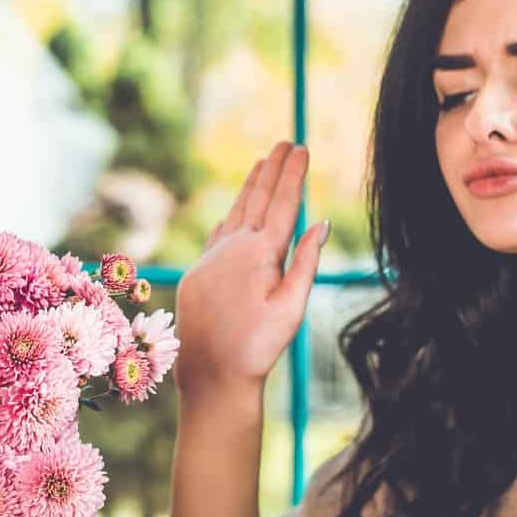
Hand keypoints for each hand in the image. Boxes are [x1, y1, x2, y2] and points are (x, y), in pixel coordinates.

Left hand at [175, 142, 328, 393]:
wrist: (211, 374)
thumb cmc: (258, 345)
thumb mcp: (292, 306)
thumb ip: (306, 261)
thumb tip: (320, 222)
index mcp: (259, 252)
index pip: (282, 203)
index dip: (293, 174)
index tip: (302, 147)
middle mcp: (231, 247)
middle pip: (256, 199)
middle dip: (272, 169)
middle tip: (285, 143)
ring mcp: (210, 258)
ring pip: (234, 213)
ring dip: (249, 188)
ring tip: (261, 163)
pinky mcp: (197, 273)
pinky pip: (218, 236)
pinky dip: (230, 217)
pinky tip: (235, 210)